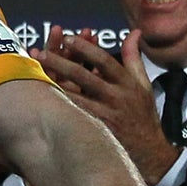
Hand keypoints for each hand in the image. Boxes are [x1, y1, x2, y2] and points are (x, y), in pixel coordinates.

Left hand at [37, 27, 177, 184]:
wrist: (151, 152)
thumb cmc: (143, 115)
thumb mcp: (143, 84)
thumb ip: (134, 57)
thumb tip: (133, 32)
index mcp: (127, 83)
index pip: (104, 61)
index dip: (85, 48)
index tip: (68, 37)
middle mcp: (116, 97)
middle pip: (84, 76)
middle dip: (61, 62)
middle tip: (42, 52)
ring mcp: (104, 114)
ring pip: (74, 95)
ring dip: (53, 82)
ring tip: (35, 70)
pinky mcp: (95, 129)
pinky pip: (72, 114)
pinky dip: (58, 104)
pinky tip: (41, 95)